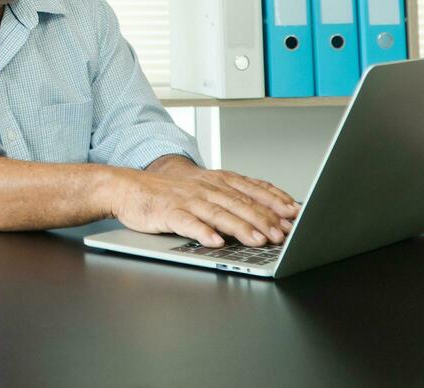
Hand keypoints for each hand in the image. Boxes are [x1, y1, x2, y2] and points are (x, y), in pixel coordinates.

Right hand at [108, 159, 299, 247]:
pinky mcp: (169, 212)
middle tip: (283, 233)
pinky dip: (202, 232)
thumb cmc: (169, 194)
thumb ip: (230, 199)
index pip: (251, 189)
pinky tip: (215, 242)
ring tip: (257, 240)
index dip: (274, 200)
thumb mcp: (203, 190)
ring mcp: (187, 200)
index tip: (294, 212)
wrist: (129, 188)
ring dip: (240, 227)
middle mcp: (205, 188)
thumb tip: (263, 214)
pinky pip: (188, 223)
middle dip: (264, 219)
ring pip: (219, 213)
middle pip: (239, 203)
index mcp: (216, 181)